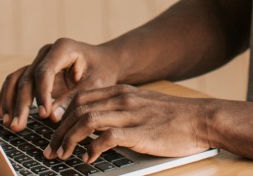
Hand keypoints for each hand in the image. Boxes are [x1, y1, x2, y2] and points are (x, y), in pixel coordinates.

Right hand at [0, 38, 117, 131]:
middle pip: (28, 77)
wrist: (104, 62)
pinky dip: (9, 97)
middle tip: (17, 126)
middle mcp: (47, 52)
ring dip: (10, 102)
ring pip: (17, 79)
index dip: (41, 94)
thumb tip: (52, 117)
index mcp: (63, 48)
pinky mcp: (34, 72)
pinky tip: (3, 114)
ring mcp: (39, 60)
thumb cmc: (102, 71)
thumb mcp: (95, 84)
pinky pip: (16, 82)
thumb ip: (74, 98)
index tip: (42, 114)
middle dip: (21, 103)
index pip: (45, 72)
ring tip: (8, 123)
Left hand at [44, 85, 213, 162]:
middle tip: (50, 149)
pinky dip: (91, 149)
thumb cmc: (174, 117)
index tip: (53, 133)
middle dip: (59, 131)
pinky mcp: (139, 132)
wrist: (202, 119)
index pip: (81, 98)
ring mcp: (131, 115)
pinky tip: (87, 159)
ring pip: (86, 122)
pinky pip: (106, 138)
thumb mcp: (144, 106)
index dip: (62, 116)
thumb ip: (121, 111)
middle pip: (78, 110)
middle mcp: (123, 100)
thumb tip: (98, 126)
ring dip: (68, 140)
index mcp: (122, 92)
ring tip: (62, 156)